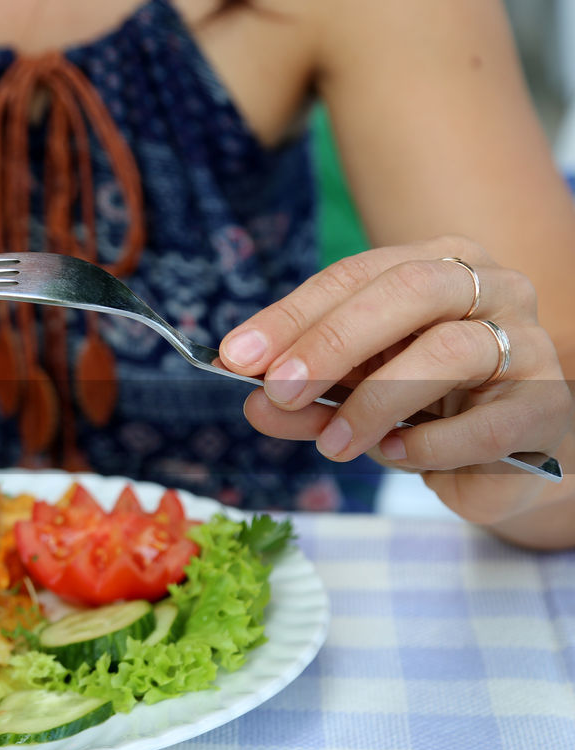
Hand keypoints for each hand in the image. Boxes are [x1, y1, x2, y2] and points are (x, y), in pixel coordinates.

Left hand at [218, 236, 573, 524]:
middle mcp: (490, 287)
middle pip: (408, 291)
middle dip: (331, 341)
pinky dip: (429, 445)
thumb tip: (254, 401)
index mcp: (436, 264)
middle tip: (279, 390)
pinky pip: (486, 423)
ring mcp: (527, 342)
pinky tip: (394, 456)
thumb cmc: (419, 405)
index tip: (236, 356)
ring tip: (331, 442)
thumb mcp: (347, 394)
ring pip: (451, 351)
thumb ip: (302, 395)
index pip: (355, 275)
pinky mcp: (547, 405)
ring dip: (375, 402)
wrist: (502, 455)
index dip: (292, 315)